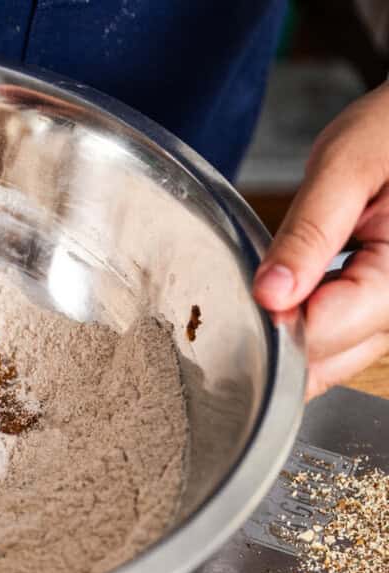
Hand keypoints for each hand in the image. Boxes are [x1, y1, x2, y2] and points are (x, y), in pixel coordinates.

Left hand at [252, 83, 388, 398]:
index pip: (330, 329)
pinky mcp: (384, 311)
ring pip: (334, 359)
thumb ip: (308, 233)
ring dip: (292, 338)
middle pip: (330, 356)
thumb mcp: (347, 165)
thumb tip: (271, 295)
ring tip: (273, 289)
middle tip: (251, 292)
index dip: (277, 322)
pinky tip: (290, 299)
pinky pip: (343, 343)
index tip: (247, 298)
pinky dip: (308, 329)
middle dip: (280, 335)